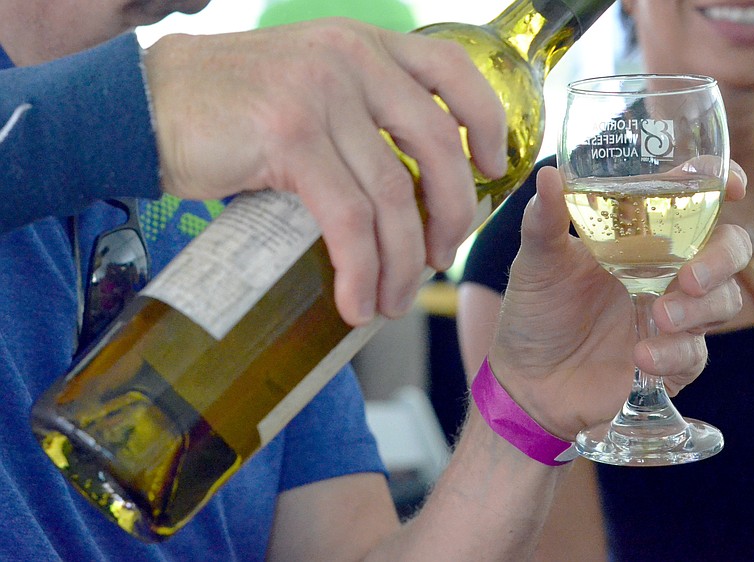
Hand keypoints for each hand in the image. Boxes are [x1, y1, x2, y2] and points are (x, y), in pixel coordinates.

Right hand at [143, 19, 506, 325]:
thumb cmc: (229, 112)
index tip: (491, 169)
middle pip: (436, 146)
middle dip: (450, 214)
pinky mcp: (290, 137)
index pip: (451, 70)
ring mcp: (321, 95)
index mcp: (364, 45)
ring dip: (401, 261)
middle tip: (439, 258)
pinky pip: (347, 219)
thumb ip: (359, 120)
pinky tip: (356, 301)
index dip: (485, 121)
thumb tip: (407, 192)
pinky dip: (360, 269)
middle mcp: (351, 60)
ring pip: (392, 195)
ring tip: (392, 299)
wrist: (145, 107)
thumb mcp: (308, 91)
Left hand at [487, 164, 750, 438]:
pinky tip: (642, 355)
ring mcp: (673, 316)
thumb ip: (544, 221)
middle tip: (690, 276)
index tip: (734, 187)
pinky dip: (675, 352)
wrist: (526, 381)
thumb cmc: (534, 312)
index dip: (722, 185)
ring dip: (700, 308)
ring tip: (659, 316)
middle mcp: (666, 271)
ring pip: (724, 300)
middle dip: (722, 258)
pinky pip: (695, 353)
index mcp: (640, 237)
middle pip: (728, 249)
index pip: (695, 201)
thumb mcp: (537, 263)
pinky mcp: (673, 361)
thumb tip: (548, 174)